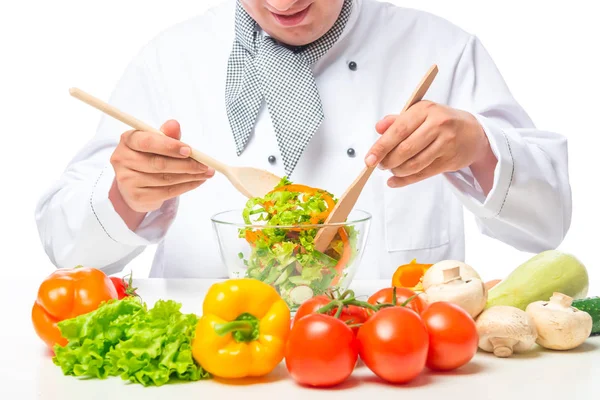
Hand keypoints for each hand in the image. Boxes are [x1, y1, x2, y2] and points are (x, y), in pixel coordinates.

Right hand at [109, 120, 213, 215]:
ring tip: (206, 173)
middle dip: (186, 164)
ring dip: (190, 176)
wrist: (135, 185)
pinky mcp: (137, 196)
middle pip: (158, 163)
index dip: (169, 146)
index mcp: (128, 140)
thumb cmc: (149, 157)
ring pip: (165, 179)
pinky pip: (167, 192)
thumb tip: (174, 124)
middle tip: (205, 164)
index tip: (189, 150)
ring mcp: (127, 180)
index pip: (147, 142)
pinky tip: (197, 181)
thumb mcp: (157, 142)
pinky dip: (186, 186)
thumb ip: (167, 135)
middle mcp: (123, 159)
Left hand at [365, 101, 495, 188]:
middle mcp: (437, 125)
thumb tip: (379, 128)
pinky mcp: (450, 160)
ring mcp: (446, 143)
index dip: (381, 147)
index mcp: (425, 110)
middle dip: (388, 161)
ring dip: (397, 171)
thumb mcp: (420, 113)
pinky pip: (423, 174)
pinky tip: (395, 181)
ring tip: (392, 169)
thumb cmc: (441, 122)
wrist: (474, 133)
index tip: (369, 159)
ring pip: (414, 164)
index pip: (398, 130)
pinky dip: (405, 180)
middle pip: (405, 149)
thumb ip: (398, 120)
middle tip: (380, 165)